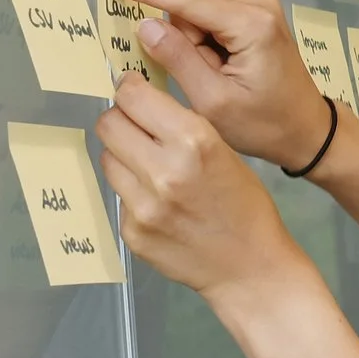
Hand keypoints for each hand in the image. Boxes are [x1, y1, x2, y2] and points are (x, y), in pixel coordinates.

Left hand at [94, 71, 316, 316]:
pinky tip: (158, 205)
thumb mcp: (225, 151)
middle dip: (120, 120)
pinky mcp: (132, 233)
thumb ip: (181, 128)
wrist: (251, 268)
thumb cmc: (246, 205)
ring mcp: (142, 206)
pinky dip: (133, 193)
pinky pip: (118, 197)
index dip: (129, 89)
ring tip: (149, 169)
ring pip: (107, 160)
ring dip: (123, 157)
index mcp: (194, 141)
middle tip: (135, 128)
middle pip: (109, 125)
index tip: (131, 90)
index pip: (133, 97)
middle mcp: (163, 171)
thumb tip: (139, 104)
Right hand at [106, 0, 332, 170]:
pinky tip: (218, 72)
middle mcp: (257, 5)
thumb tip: (145, 24)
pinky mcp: (255, 17)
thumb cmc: (263, 124)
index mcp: (250, 24)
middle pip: (191, 9)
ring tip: (214, 82)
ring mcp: (258, 9)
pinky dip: (205, 46)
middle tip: (199, 81)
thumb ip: (178, 60)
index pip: (187, 1)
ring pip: (198, 17)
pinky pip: (211, 23)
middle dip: (180, 42)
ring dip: (193, 48)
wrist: (306, 130)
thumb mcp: (213, 102)